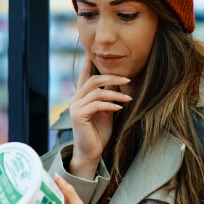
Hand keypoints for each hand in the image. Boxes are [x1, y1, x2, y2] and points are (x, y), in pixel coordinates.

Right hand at [68, 56, 131, 179]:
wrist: (91, 152)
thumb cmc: (99, 133)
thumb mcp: (106, 111)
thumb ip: (108, 96)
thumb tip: (117, 81)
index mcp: (81, 96)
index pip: (86, 75)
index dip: (90, 62)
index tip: (96, 51)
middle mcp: (75, 98)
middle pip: (94, 79)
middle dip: (112, 77)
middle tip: (128, 79)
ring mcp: (75, 107)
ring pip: (96, 92)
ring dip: (115, 94)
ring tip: (129, 98)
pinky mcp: (78, 116)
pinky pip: (96, 105)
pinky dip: (110, 105)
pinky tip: (119, 108)